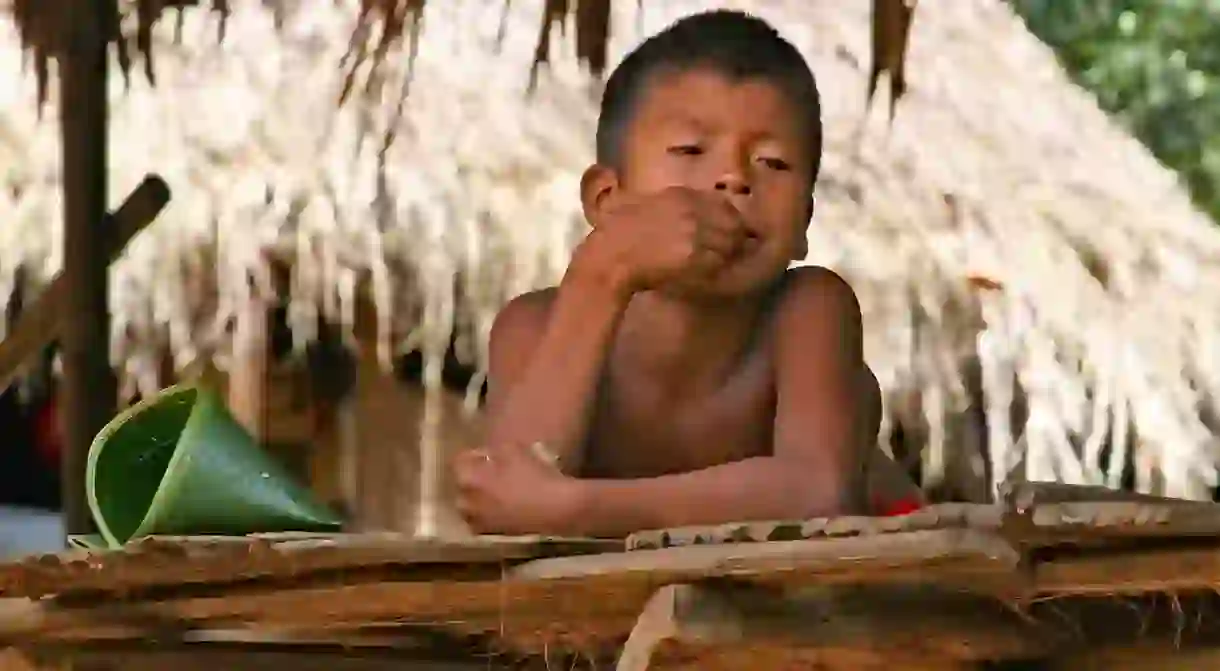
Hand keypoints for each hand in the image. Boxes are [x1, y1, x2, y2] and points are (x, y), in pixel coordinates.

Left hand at [453, 444, 584, 534]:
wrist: (555, 508)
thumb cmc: (533, 475)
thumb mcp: (513, 449)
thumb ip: (494, 449)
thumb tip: (487, 454)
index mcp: (468, 478)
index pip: (459, 462)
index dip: (474, 455)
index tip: (487, 453)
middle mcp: (467, 502)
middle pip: (462, 485)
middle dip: (474, 477)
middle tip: (492, 471)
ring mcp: (479, 521)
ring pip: (471, 505)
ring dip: (480, 496)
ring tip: (498, 490)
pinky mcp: (493, 534)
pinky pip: (484, 520)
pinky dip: (490, 512)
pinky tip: (506, 506)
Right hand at [581, 186, 750, 294]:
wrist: (611, 255)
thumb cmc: (619, 230)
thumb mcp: (646, 202)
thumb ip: (671, 202)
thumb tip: (691, 208)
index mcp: (682, 196)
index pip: (723, 203)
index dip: (730, 218)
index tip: (728, 228)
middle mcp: (694, 211)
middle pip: (734, 224)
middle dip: (735, 237)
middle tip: (731, 250)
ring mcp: (696, 234)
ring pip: (730, 245)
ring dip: (728, 255)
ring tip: (721, 263)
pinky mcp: (693, 258)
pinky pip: (718, 263)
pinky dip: (717, 269)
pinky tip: (709, 273)